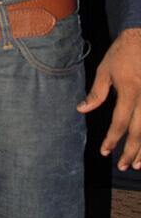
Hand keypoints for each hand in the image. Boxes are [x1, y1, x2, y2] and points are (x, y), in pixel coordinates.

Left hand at [77, 27, 140, 168]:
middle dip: (130, 152)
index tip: (105, 151)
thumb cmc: (123, 52)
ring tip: (136, 164)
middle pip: (139, 132)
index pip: (120, 123)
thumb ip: (97, 92)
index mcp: (129, 90)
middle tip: (123, 166)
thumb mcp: (105, 69)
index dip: (112, 139)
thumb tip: (82, 109)